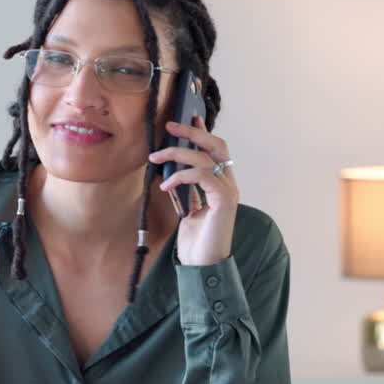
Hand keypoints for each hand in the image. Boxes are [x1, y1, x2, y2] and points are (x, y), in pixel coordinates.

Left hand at [147, 116, 238, 265]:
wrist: (203, 266)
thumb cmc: (196, 242)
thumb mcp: (188, 210)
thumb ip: (187, 191)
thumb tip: (172, 174)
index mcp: (221, 184)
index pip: (215, 150)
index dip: (202, 131)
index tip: (188, 117)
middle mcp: (228, 184)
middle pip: (215, 145)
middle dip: (192, 131)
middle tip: (169, 125)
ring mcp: (228, 191)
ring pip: (204, 157)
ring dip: (177, 153)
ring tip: (155, 157)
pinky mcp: (224, 200)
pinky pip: (202, 175)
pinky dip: (180, 176)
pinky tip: (165, 184)